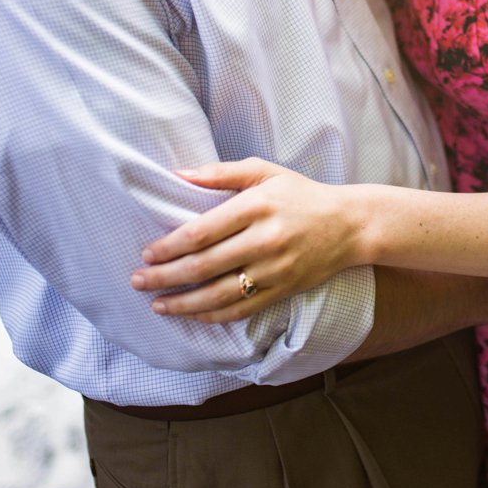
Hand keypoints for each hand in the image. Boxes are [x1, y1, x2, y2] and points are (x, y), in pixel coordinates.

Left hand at [131, 157, 365, 321]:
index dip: (170, 246)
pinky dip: (214, 316)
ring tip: (157, 306)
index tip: (147, 253)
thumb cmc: (300, 194)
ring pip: (220, 294)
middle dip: (166, 277)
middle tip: (138, 281)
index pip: (202, 232)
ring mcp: (275, 270)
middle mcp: (264, 241)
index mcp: (256, 207)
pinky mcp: (284, 290)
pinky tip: (192, 315)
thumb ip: (220, 173)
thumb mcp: (264, 171)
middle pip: (204, 266)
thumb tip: (179, 174)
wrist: (350, 225)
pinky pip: (243, 309)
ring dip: (184, 303)